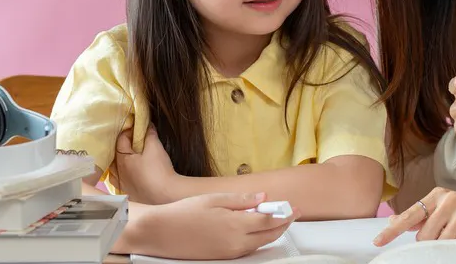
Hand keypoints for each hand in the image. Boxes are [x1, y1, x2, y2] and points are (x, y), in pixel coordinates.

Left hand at [114, 126, 178, 203]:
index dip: (128, 131)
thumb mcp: (155, 147)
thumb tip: (147, 125)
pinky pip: (118, 183)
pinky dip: (120, 177)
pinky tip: (126, 176)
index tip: (136, 128)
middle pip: (115, 155)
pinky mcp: (128, 193)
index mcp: (123, 159)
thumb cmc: (159, 170)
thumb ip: (150, 134)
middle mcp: (118, 172)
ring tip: (125, 159)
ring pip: (113, 171)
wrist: (166, 194)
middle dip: (121, 147)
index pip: (121, 140)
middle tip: (131, 142)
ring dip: (117, 163)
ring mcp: (122, 184)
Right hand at [139, 192, 296, 258]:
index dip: (285, 213)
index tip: (295, 207)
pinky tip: (255, 230)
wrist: (161, 232)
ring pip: (260, 244)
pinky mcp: (223, 257)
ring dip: (272, 232)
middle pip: (269, 235)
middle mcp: (236, 242)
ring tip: (277, 219)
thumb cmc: (184, 213)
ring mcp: (230, 252)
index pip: (270, 220)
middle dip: (284, 224)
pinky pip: (248, 250)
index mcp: (236, 225)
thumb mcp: (214, 199)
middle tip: (291, 214)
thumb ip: (242, 200)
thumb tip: (262, 197)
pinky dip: (257, 239)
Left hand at [372, 187, 455, 245]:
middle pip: (425, 236)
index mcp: (438, 195)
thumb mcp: (446, 211)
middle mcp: (449, 198)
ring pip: (441, 242)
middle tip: (450, 236)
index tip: (378, 241)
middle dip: (433, 243)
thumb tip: (395, 222)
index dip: (393, 230)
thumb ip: (423, 217)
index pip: (410, 215)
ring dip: (449, 245)